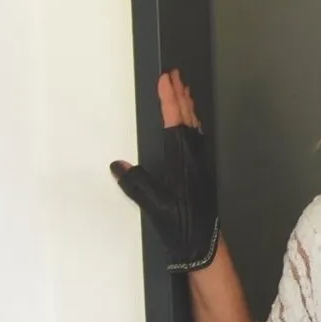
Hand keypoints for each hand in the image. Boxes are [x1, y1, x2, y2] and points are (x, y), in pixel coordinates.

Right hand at [110, 70, 220, 272]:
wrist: (202, 246)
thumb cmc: (181, 225)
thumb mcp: (153, 204)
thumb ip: (135, 183)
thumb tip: (118, 165)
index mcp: (183, 160)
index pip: (175, 122)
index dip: (169, 99)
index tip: (165, 79)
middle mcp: (194, 159)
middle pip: (188, 119)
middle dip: (181, 95)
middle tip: (176, 74)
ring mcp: (199, 166)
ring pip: (195, 128)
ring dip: (188, 108)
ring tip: (184, 91)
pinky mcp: (200, 175)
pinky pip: (197, 140)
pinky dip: (192, 125)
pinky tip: (190, 127)